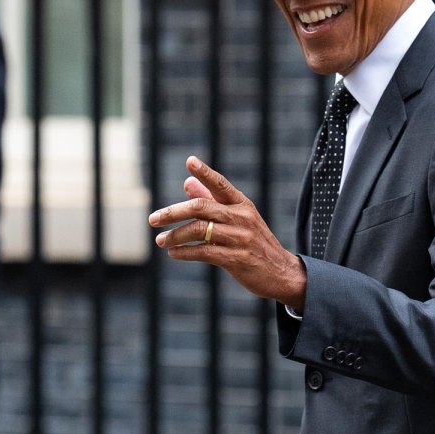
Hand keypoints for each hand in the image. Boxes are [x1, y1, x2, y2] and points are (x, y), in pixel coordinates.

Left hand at [149, 155, 306, 308]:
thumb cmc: (255, 243)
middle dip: (173, 211)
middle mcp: (241, 218)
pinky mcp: (236, 259)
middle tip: (153, 218)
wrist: (281, 273)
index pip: (221, 184)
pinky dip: (184, 252)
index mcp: (242, 205)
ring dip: (175, 235)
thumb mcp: (239, 219)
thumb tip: (187, 182)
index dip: (206, 172)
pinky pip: (204, 252)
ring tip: (160, 240)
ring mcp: (240, 239)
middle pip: (201, 207)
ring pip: (199, 230)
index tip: (190, 161)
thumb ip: (212, 200)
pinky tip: (173, 253)